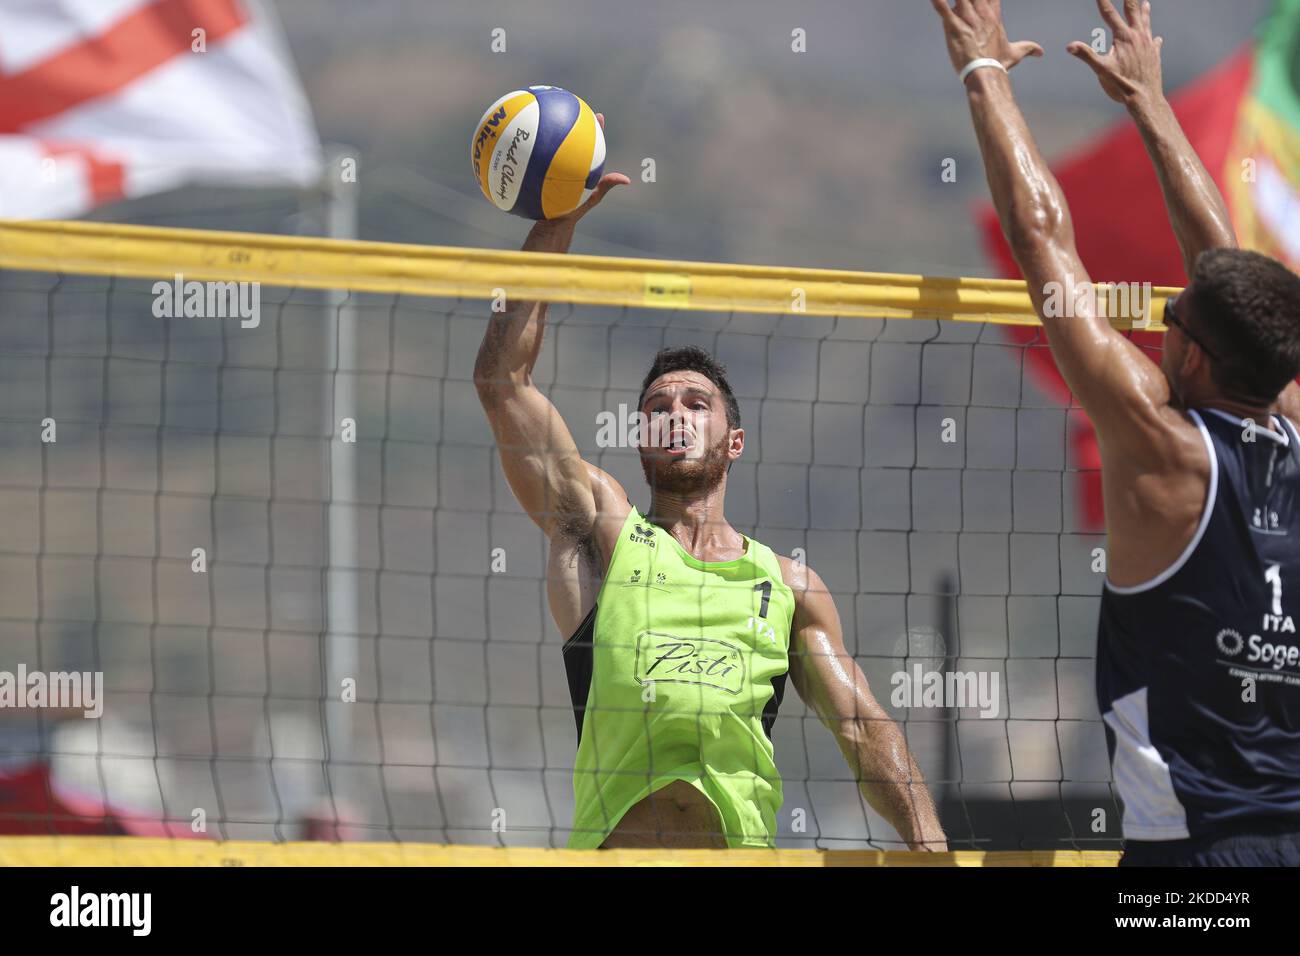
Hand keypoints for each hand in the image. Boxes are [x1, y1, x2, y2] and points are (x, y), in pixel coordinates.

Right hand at [532, 113, 629, 234]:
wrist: (549, 225)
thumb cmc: (570, 213)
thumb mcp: (588, 198)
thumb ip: (605, 187)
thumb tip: (626, 179)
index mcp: (580, 168)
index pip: (591, 144)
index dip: (595, 129)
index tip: (598, 115)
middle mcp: (565, 165)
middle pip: (569, 140)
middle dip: (569, 121)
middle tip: (570, 104)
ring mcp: (550, 168)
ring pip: (548, 146)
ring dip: (543, 130)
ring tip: (539, 113)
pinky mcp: (536, 173)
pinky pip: (532, 159)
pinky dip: (527, 150)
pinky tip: (515, 142)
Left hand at [930, 0, 1043, 77]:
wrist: (987, 73)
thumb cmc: (999, 63)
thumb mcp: (1016, 53)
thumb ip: (1029, 48)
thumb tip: (1041, 52)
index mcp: (993, 15)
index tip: (983, 0)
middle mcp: (981, 13)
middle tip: (966, 1)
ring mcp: (967, 19)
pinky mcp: (954, 28)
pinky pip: (943, 11)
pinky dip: (937, 3)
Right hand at [1068, 0, 1163, 106]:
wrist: (1145, 97)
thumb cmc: (1121, 85)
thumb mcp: (1101, 70)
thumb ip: (1086, 55)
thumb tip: (1069, 46)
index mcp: (1123, 37)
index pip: (1110, 14)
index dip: (1103, 1)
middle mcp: (1138, 36)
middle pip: (1133, 11)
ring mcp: (1148, 44)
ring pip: (1146, 23)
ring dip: (1144, 12)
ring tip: (1146, 3)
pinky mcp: (1154, 54)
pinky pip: (1155, 42)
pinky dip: (1154, 38)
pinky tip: (1156, 38)